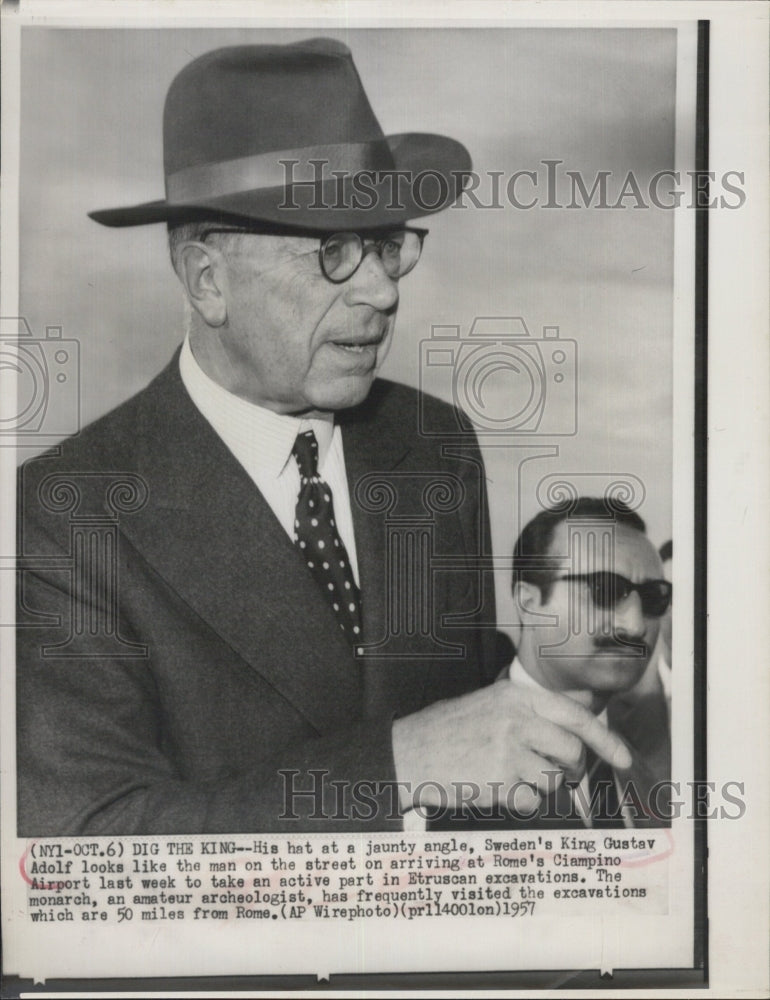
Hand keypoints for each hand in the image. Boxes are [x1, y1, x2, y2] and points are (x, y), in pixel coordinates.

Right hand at [391, 680, 631, 814]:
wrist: (408, 752)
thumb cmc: (448, 731)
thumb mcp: (490, 704)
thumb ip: (531, 710)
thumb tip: (578, 722)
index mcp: (516, 696)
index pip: (576, 716)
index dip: (606, 740)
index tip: (623, 758)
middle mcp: (516, 718)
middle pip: (572, 750)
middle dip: (568, 768)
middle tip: (550, 771)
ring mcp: (508, 749)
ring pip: (553, 778)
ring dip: (539, 785)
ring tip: (509, 775)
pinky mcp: (500, 780)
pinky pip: (532, 801)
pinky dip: (521, 802)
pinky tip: (497, 788)